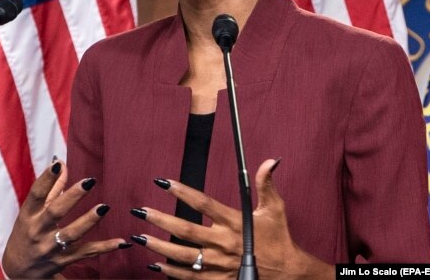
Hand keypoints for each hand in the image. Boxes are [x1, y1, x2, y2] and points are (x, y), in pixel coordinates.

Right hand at [1, 160, 127, 278]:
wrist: (19, 269)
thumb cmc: (27, 232)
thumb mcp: (32, 211)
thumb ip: (50, 188)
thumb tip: (61, 162)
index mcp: (28, 215)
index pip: (36, 194)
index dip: (46, 179)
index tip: (57, 165)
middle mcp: (38, 231)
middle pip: (55, 212)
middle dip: (72, 196)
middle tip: (89, 182)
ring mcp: (50, 247)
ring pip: (71, 234)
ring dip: (88, 221)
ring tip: (104, 207)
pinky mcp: (63, 260)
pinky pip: (86, 253)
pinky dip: (104, 248)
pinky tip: (120, 242)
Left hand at [133, 158, 332, 279]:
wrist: (288, 273)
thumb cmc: (279, 238)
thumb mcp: (275, 209)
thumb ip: (266, 184)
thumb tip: (269, 161)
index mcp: (235, 223)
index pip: (204, 203)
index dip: (182, 192)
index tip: (163, 182)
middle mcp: (225, 243)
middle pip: (187, 231)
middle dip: (161, 221)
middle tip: (141, 212)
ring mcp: (221, 264)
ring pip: (185, 256)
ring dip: (161, 247)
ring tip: (141, 237)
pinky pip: (192, 277)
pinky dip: (173, 272)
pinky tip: (156, 264)